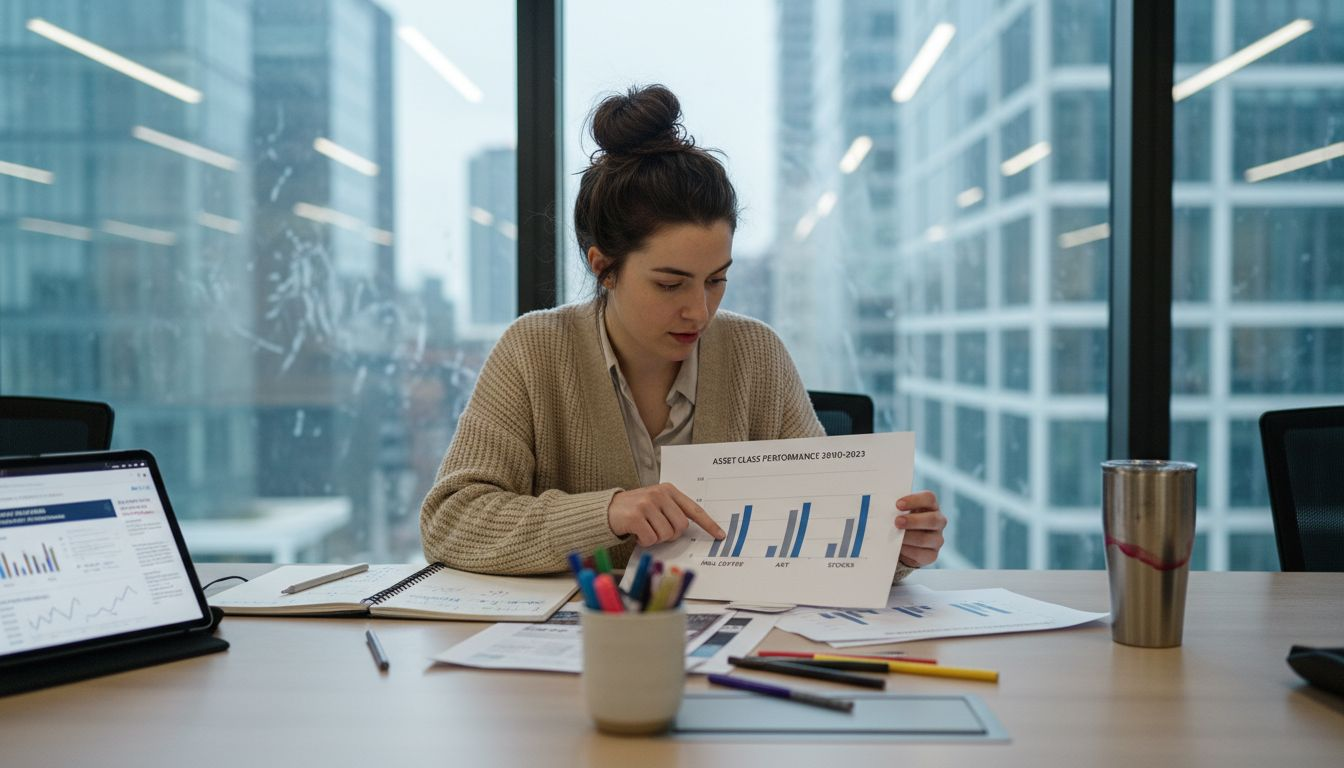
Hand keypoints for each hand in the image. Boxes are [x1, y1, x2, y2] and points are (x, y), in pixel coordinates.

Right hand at [608, 483, 726, 546]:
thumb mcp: (656, 503)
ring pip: (666, 535)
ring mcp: (647, 504)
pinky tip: (637, 533)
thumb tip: (689, 528)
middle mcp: (659, 494)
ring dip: (656, 539)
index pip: (694, 509)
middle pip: (681, 526)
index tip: (720, 535)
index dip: (708, 524)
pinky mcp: (636, 516)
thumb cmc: (635, 509)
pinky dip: (645, 542)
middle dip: (671, 535)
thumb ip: (673, 510)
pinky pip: (651, 539)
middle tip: (657, 530)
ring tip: (645, 530)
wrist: (607, 509)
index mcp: (668, 490)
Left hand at [895, 491, 945, 567]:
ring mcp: (937, 539)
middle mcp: (938, 522)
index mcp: (931, 506)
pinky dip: (907, 551)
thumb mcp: (899, 513)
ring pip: (925, 539)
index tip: (898, 504)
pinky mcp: (932, 555)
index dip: (915, 500)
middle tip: (896, 522)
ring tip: (894, 537)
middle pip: (932, 519)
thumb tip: (883, 509)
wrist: (903, 545)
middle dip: (913, 521)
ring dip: (907, 538)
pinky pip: (921, 554)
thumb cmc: (900, 523)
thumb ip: (895, 510)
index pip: (929, 498)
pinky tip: (898, 548)